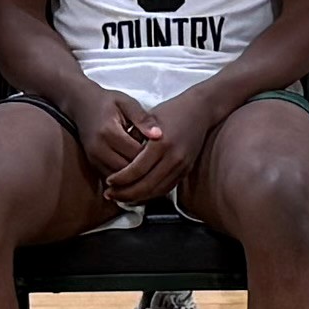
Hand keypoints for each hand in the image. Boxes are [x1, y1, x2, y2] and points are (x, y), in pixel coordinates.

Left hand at [97, 86, 204, 207]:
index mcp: (161, 144)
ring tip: (122, 198)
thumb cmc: (171, 112)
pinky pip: (166, 188)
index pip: (136, 170)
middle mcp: (173, 158)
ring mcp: (182, 166)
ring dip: (138, 198)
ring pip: (156, 191)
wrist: (200, 110)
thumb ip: (133, 139)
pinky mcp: (186, 170)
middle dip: (126, 193)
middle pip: (146, 185)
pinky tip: (139, 194)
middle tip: (110, 195)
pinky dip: (151, 194)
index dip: (120, 179)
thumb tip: (116, 159)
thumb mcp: (148, 121)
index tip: (108, 182)